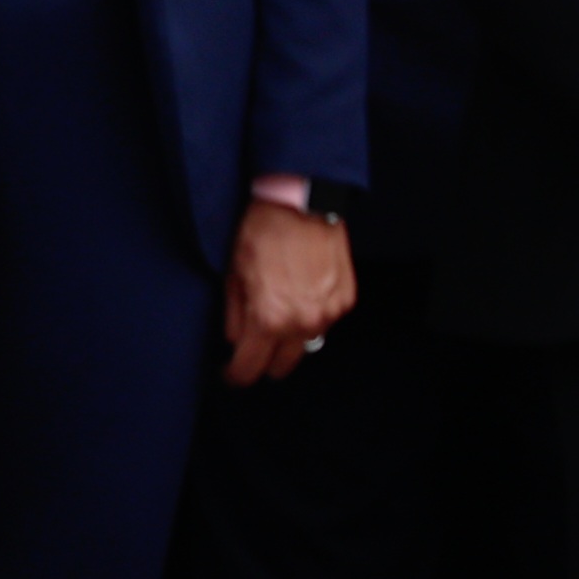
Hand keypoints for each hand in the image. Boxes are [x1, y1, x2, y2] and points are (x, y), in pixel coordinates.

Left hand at [221, 200, 354, 385]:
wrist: (301, 205)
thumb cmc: (264, 232)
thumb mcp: (234, 274)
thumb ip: (234, 315)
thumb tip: (236, 338)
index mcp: (269, 319)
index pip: (250, 368)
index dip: (237, 374)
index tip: (232, 372)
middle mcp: (303, 322)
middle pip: (283, 365)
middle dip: (266, 358)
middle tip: (254, 344)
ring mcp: (329, 312)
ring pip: (306, 342)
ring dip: (292, 335)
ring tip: (281, 309)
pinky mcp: (346, 299)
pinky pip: (326, 321)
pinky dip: (313, 315)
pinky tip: (302, 294)